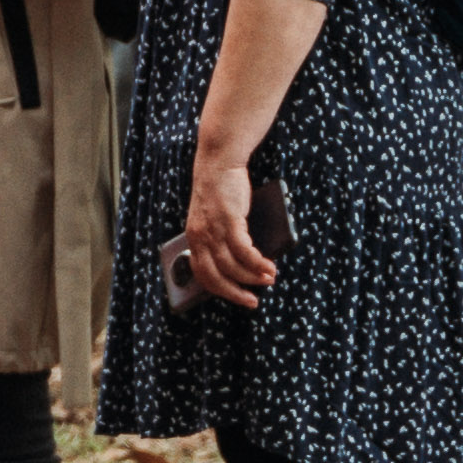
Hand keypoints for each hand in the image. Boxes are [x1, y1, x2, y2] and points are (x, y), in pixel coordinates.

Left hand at [175, 148, 277, 306]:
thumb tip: (246, 263)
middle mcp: (199, 237)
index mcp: (194, 238)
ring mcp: (213, 229)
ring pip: (231, 266)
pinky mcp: (228, 220)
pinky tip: (268, 267)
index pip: (202, 274)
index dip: (220, 290)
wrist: (218, 162)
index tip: (237, 297)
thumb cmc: (220, 190)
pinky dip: (257, 263)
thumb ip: (223, 239)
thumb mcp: (215, 218)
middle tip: (253, 300)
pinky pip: (243, 250)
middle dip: (235, 293)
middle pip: (215, 276)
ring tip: (268, 279)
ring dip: (252, 277)